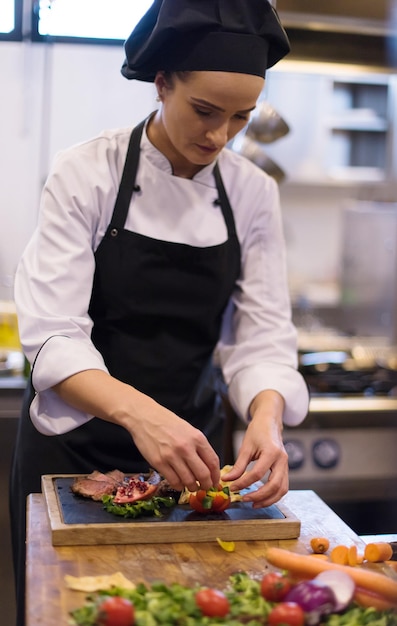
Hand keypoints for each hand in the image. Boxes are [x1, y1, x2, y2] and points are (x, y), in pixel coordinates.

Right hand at [53, 369, 219, 491]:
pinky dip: (176, 485)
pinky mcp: (157, 461)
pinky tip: (176, 484)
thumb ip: (195, 445)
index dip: (216, 477)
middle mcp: (186, 446)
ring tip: (190, 489)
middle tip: (205, 492)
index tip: (216, 485)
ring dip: (190, 488)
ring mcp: (172, 455)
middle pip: (203, 475)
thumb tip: (208, 464)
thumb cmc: (163, 420)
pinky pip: (172, 480)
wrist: (136, 411)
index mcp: (195, 436)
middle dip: (205, 486)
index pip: (213, 463)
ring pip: (187, 481)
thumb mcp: (183, 428)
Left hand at [221, 390, 288, 507]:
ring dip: (268, 500)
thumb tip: (227, 480)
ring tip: (254, 504)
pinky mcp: (285, 469)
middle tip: (244, 499)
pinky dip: (273, 495)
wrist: (270, 422)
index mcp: (271, 452)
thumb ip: (238, 465)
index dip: (244, 483)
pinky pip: (282, 487)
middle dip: (259, 496)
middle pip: (274, 485)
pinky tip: (261, 498)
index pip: (258, 473)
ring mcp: (286, 465)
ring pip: (282, 489)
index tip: (232, 488)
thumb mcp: (246, 446)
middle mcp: (282, 460)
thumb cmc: (258, 431)